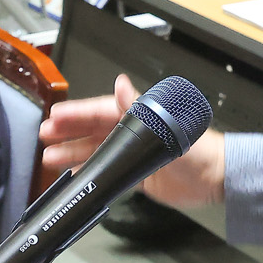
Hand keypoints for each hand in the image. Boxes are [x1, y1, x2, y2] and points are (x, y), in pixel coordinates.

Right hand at [39, 73, 224, 208]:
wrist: (218, 179)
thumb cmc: (199, 149)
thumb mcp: (165, 126)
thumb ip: (139, 108)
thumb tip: (121, 84)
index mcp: (139, 117)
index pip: (99, 111)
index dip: (76, 114)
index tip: (55, 116)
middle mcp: (134, 134)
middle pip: (93, 130)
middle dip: (68, 132)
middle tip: (45, 134)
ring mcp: (135, 155)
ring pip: (97, 151)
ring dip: (74, 154)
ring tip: (50, 157)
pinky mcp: (139, 176)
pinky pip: (108, 172)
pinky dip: (91, 173)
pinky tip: (75, 175)